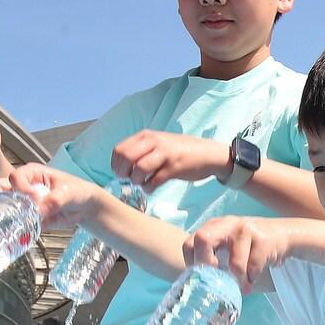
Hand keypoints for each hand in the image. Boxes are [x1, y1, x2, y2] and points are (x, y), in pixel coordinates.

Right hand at [0, 164, 101, 228]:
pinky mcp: (25, 218)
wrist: (84, 207)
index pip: (14, 178)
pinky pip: (15, 224)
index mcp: (30, 173)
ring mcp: (21, 203)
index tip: (34, 198)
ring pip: (1, 208)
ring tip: (20, 223)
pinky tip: (25, 234)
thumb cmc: (76, 191)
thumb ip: (54, 200)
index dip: (20, 189)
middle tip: (14, 210)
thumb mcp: (68, 193)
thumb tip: (38, 211)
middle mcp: (21, 186)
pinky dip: (17, 230)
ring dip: (7, 217)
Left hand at [111, 130, 230, 189]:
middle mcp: (154, 142)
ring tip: (142, 183)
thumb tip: (122, 166)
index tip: (122, 173)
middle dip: (124, 173)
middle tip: (130, 179)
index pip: (120, 150)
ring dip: (137, 181)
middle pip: (126, 158)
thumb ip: (141, 150)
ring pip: (139, 169)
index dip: (116, 165)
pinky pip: (154, 181)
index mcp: (147, 136)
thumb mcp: (158, 143)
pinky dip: (149, 188)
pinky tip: (151, 188)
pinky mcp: (174, 168)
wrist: (208, 154)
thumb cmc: (181, 151)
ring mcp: (165, 154)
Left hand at [183, 216, 286, 292]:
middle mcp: (226, 224)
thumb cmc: (250, 246)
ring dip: (239, 281)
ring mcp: (245, 229)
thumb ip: (214, 259)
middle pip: (203, 240)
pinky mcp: (263, 239)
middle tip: (216, 282)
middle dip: (207, 266)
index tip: (202, 278)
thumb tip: (200, 288)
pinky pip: (254, 268)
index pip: (190, 243)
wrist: (283, 234)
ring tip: (243, 286)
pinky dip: (253, 279)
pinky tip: (254, 278)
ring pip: (234, 263)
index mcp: (214, 226)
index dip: (192, 263)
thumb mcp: (228, 246)